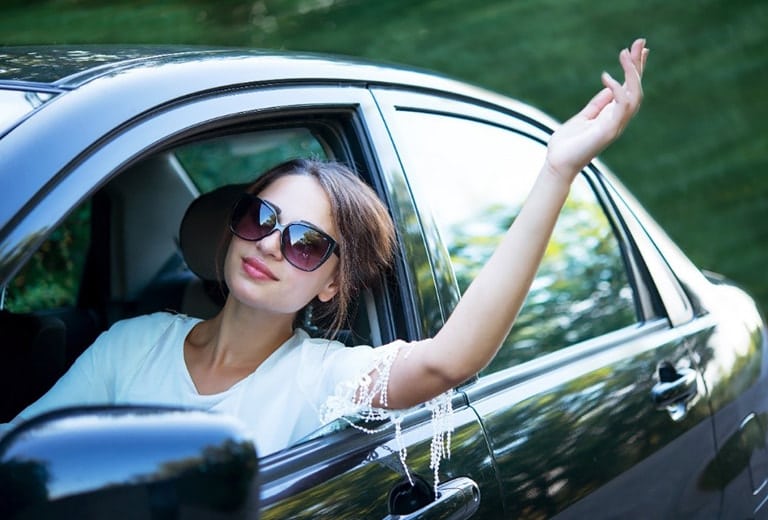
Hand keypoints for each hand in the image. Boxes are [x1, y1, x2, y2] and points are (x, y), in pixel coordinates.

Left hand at [545, 38, 648, 181]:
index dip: (636, 69)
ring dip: (632, 73)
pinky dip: (617, 90)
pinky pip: (621, 106)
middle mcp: (618, 120)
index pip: (630, 89)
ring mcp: (615, 126)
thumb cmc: (567, 144)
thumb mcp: (583, 117)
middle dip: (639, 65)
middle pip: (637, 89)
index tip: (640, 48)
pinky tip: (606, 77)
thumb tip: (610, 87)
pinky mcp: (608, 131)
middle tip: (640, 42)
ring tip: (624, 53)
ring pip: (635, 96)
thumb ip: (598, 104)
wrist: (557, 164)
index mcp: (613, 116)